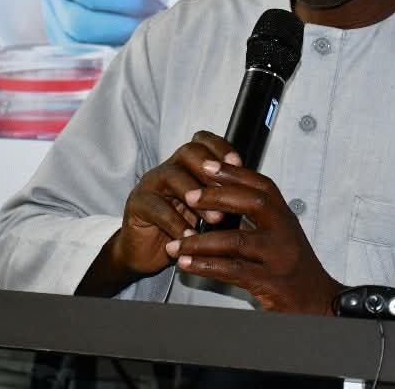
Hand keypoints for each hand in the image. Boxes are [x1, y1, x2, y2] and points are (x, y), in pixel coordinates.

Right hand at [76, 132, 241, 295]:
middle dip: (210, 170)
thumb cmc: (184, 228)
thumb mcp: (209, 211)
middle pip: (188, 152)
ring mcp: (151, 184)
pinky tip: (192, 237)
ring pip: (172, 176)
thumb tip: (257, 193)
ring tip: (217, 220)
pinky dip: (177, 224)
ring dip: (198, 197)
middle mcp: (169, 168)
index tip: (239, 163)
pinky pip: (157, 207)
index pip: (203, 142)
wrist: (149, 253)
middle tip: (227, 191)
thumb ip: (225, 198)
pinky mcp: (137, 204)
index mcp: (188, 165)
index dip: (221, 148)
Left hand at [165, 157, 345, 314]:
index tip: (209, 164)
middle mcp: (286, 233)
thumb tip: (223, 196)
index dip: (235, 173)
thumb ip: (259, 219)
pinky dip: (206, 266)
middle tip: (189, 196)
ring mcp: (280, 258)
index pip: (262, 186)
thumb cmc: (296, 270)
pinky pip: (232, 270)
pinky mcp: (271, 283)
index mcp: (287, 218)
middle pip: (253, 203)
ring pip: (236, 241)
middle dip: (218, 197)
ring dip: (201, 241)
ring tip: (176, 244)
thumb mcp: (282, 236)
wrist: (320, 304)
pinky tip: (187, 264)